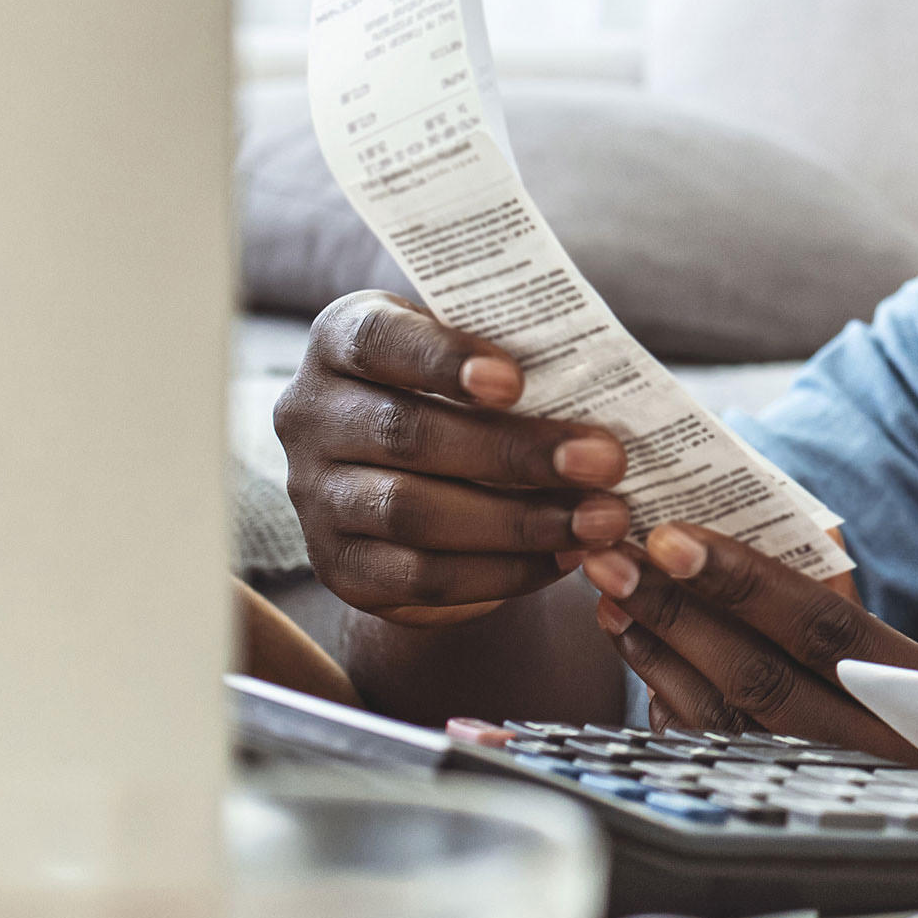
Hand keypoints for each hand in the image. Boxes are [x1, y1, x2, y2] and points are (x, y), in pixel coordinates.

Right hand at [276, 293, 631, 627]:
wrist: (411, 476)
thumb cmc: (459, 393)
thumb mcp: (470, 355)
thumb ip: (510, 362)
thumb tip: (599, 390)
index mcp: (342, 340)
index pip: (379, 340)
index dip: (443, 359)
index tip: (516, 381)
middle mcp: (312, 416)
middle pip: (409, 435)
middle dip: (516, 453)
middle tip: (605, 461)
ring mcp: (316, 496)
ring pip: (414, 514)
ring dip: (520, 522)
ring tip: (599, 519)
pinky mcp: (340, 565)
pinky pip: (421, 577)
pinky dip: (501, 571)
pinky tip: (563, 558)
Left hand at [586, 523, 917, 761]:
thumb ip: (844, 589)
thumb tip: (776, 518)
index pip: (820, 625)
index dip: (743, 582)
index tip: (673, 538)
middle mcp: (871, 750)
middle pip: (758, 678)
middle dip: (676, 613)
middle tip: (614, 561)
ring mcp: (822, 788)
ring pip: (725, 725)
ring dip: (659, 655)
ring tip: (614, 599)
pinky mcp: (785, 805)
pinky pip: (713, 758)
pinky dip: (669, 702)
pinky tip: (639, 656)